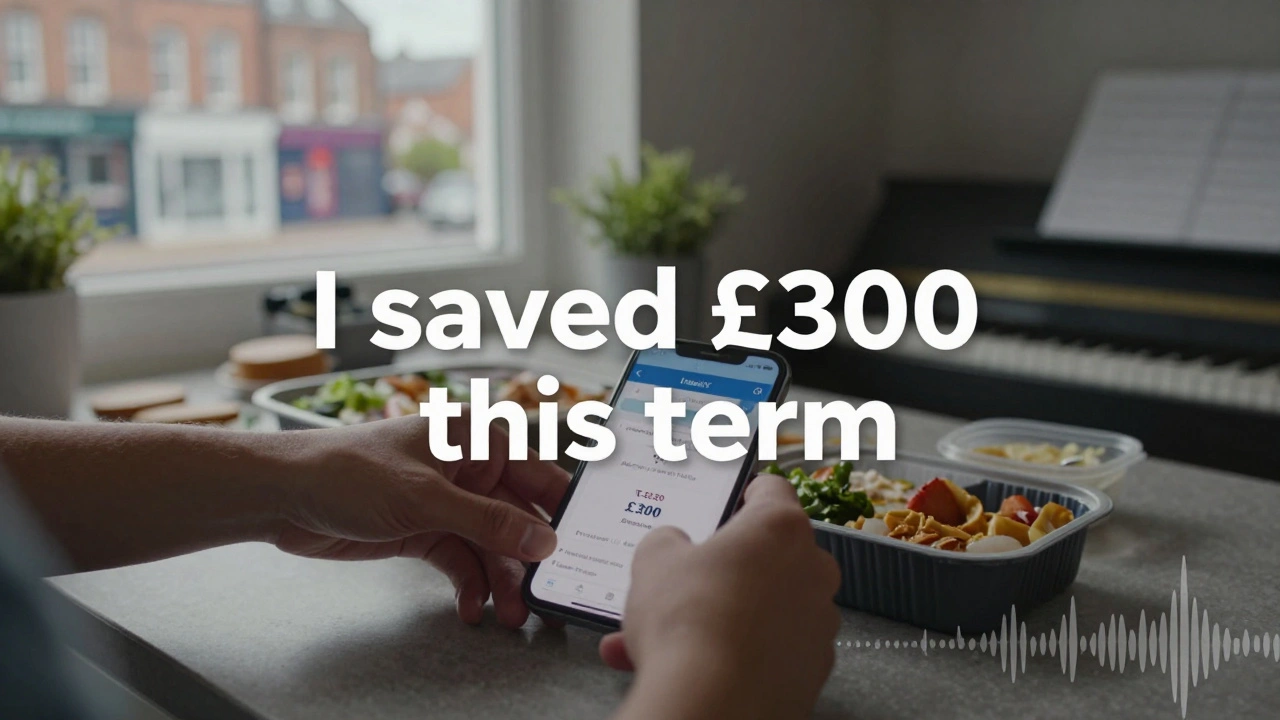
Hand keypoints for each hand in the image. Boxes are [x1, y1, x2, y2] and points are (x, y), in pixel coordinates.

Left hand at [273, 413, 568, 627]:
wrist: (284, 496)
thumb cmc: (347, 470)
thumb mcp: (426, 497)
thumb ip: (487, 520)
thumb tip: (542, 539)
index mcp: (473, 439)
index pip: (535, 472)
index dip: (560, 507)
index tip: (583, 542)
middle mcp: (465, 468)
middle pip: (514, 516)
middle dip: (528, 557)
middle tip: (545, 592)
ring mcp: (445, 501)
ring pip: (489, 545)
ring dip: (500, 580)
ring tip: (509, 613)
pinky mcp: (423, 531)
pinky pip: (460, 560)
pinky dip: (468, 584)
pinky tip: (472, 607)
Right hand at [602, 475, 841, 719]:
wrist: (711, 704)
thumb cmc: (689, 621)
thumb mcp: (654, 561)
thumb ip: (667, 543)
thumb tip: (673, 547)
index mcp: (780, 528)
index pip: (772, 491)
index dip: (747, 492)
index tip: (732, 500)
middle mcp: (813, 571)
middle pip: (771, 557)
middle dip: (727, 570)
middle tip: (685, 582)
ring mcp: (818, 624)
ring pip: (765, 610)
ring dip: (722, 618)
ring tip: (661, 639)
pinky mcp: (813, 672)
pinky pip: (770, 652)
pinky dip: (736, 655)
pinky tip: (690, 667)